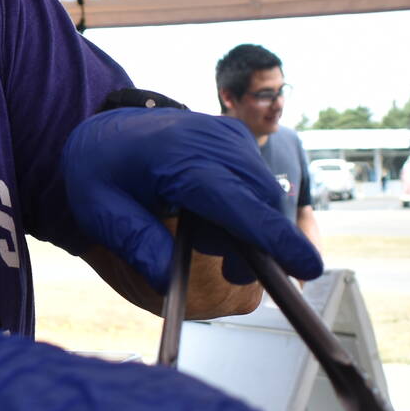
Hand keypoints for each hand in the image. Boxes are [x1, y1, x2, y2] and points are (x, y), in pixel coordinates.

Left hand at [63, 107, 322, 289]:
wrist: (105, 129)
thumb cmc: (101, 170)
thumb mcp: (101, 211)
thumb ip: (137, 243)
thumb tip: (168, 281)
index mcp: (178, 157)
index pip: (237, 202)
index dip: (273, 237)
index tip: (308, 268)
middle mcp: (213, 141)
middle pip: (261, 202)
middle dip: (256, 244)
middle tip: (227, 270)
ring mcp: (230, 136)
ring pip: (264, 194)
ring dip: (248, 226)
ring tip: (201, 233)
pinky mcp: (237, 140)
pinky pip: (257, 183)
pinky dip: (245, 208)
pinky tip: (209, 213)